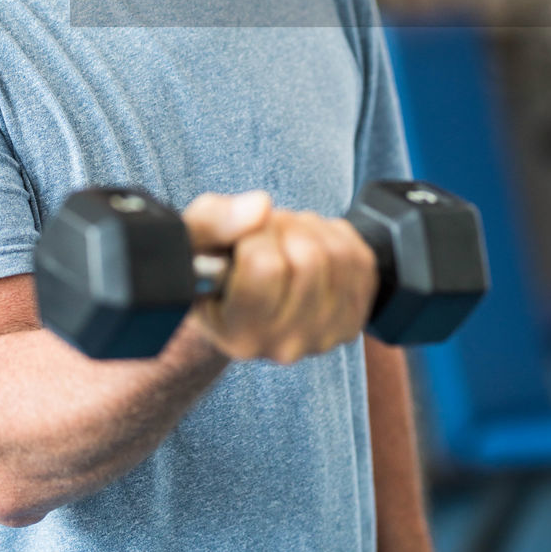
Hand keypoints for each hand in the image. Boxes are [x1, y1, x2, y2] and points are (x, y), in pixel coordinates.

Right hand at [182, 192, 378, 363]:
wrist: (238, 302)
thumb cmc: (211, 267)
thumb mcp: (190, 241)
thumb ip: (213, 221)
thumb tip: (260, 206)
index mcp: (239, 334)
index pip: (265, 268)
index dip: (253, 236)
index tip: (241, 240)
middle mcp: (284, 345)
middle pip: (307, 259)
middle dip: (283, 227)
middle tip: (264, 234)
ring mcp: (325, 336)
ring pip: (337, 255)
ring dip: (309, 229)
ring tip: (283, 239)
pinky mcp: (353, 320)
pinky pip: (360, 260)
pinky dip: (335, 238)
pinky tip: (309, 246)